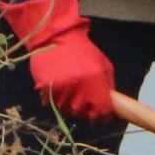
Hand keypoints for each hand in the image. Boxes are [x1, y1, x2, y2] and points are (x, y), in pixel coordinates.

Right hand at [0, 0, 117, 120]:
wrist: (58, 37)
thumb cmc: (84, 51)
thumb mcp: (104, 66)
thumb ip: (108, 87)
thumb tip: (109, 108)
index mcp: (95, 81)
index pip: (102, 111)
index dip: (102, 117)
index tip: (100, 117)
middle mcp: (78, 87)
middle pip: (82, 113)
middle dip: (84, 110)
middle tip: (82, 99)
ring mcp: (60, 88)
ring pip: (65, 109)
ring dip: (68, 104)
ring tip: (69, 88)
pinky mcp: (45, 87)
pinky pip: (50, 102)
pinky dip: (54, 97)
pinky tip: (58, 85)